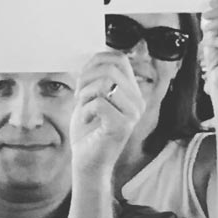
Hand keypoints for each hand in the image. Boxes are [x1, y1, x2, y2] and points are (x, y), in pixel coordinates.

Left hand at [69, 52, 146, 178]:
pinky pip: (99, 102)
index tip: (83, 78)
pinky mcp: (122, 126)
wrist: (87, 161)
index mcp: (133, 92)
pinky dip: (84, 110)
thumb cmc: (88, 131)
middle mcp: (138, 101)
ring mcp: (133, 114)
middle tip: (79, 95)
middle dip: (86, 77)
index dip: (96, 61)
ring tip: (82, 107)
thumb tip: (96, 56)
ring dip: (85, 93)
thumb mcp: (92, 97)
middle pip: (111, 68)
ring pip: (105, 83)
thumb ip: (98, 78)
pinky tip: (86, 120)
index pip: (119, 59)